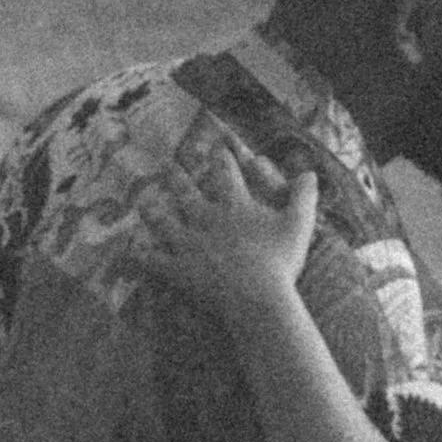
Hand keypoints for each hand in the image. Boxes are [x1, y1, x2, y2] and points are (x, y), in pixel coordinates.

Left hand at [139, 142, 317, 315]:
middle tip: (169, 164)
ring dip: (151, 210)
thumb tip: (311, 173)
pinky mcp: (178, 269)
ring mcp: (188, 243)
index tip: (215, 143)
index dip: (219, 154)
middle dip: (177, 175)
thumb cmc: (280, 261)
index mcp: (233, 204)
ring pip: (161, 220)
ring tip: (143, 202)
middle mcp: (205, 217)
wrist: (257, 298)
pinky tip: (131, 251)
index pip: (223, 170)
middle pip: (185, 190)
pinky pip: (153, 260)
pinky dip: (140, 256)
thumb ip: (304, 196)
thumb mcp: (299, 225)